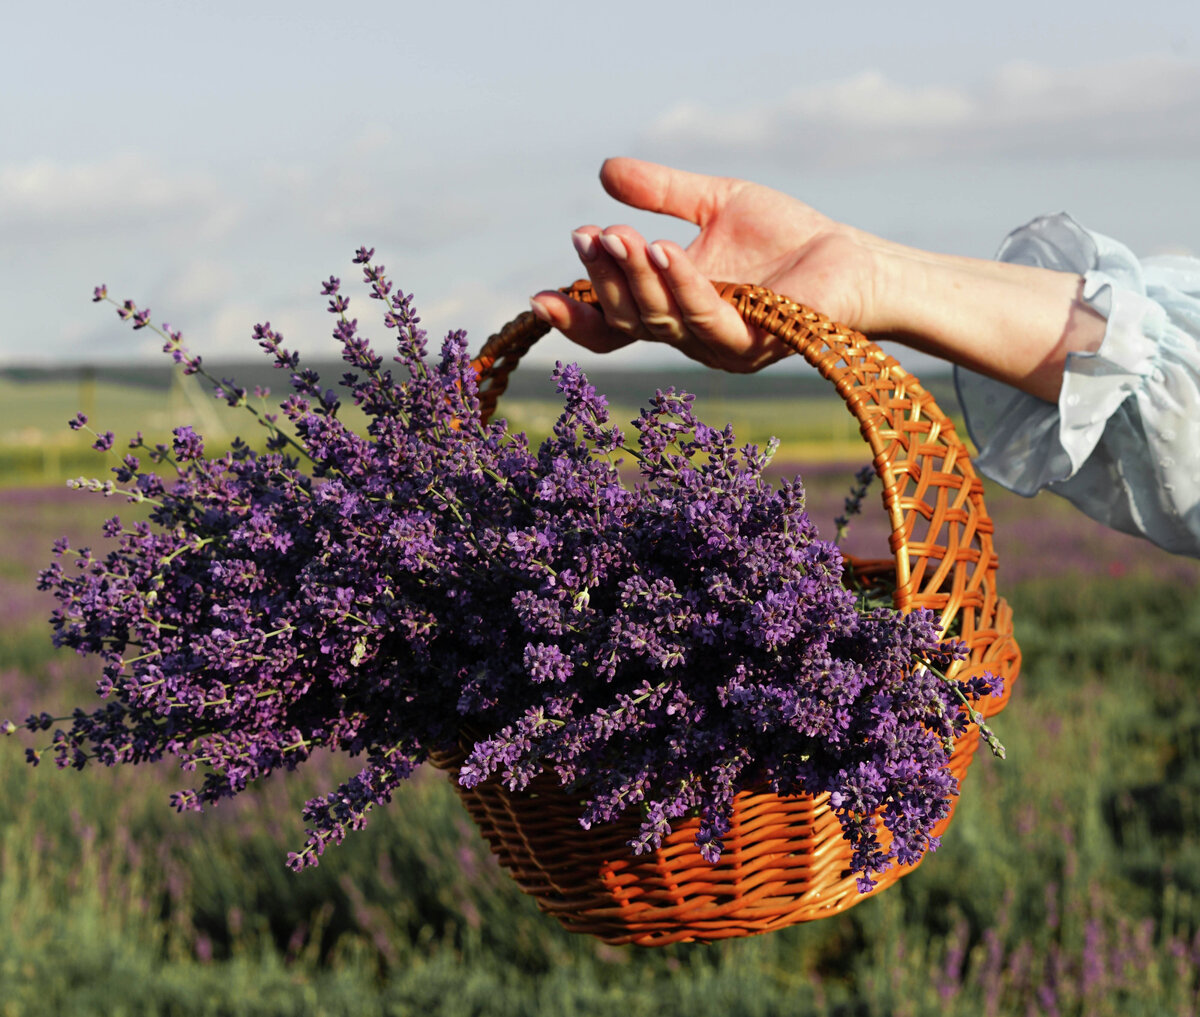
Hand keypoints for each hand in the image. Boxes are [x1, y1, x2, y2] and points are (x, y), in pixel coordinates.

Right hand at [529, 158, 889, 372]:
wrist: (851, 260)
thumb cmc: (787, 239)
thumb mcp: (715, 203)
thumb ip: (662, 193)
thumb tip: (604, 171)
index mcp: (673, 309)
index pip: (613, 325)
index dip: (576, 316)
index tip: (539, 296)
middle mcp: (688, 336)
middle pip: (629, 319)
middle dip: (604, 278)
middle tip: (588, 234)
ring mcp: (719, 347)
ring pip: (660, 321)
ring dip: (635, 278)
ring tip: (619, 235)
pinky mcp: (753, 344)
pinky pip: (707, 318)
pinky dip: (683, 285)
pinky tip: (667, 249)